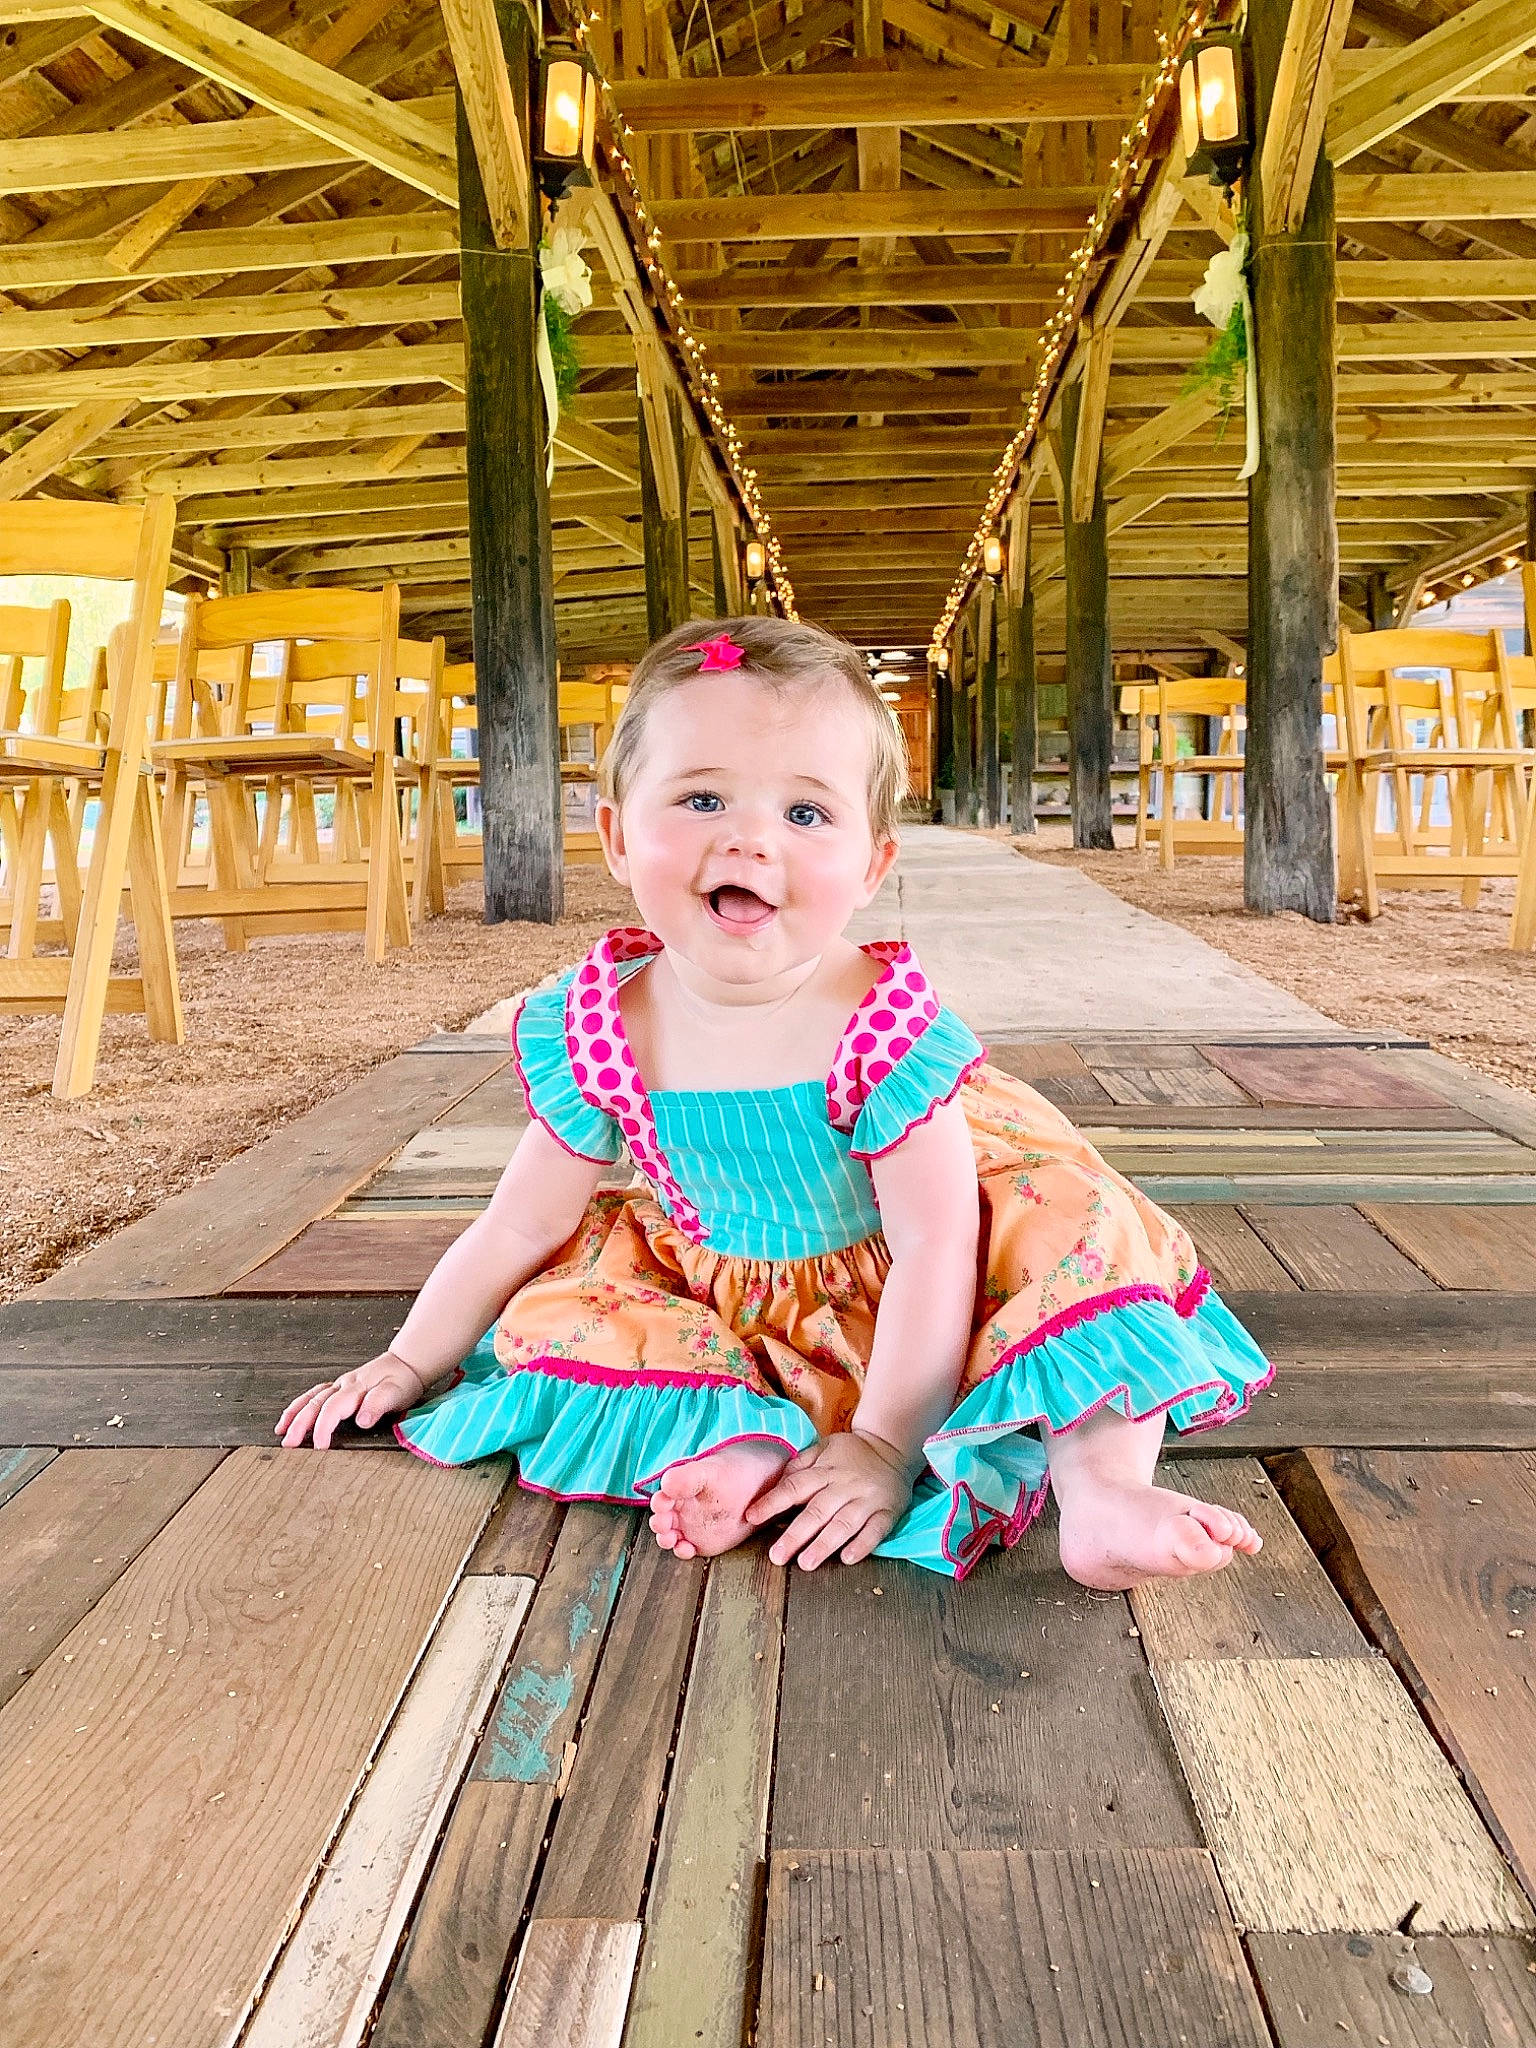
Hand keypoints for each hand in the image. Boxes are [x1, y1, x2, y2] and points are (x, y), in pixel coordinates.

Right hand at [275, 1350, 427, 1449]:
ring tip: (282, 1432)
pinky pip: (314, 1395)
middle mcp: (343, 1385)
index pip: (333, 1408)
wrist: (406, 1364)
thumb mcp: (397, 1392)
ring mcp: (339, 1385)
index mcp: (356, 1388)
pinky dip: (300, 1405)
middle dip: (299, 1424)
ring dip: (294, 1415)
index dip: (323, 1427)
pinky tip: (292, 1416)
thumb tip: (362, 1420)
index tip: (319, 1446)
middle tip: (289, 1444)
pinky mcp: (339, 1387)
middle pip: (315, 1404)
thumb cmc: (402, 1381)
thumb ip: (379, 1404)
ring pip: (311, 1398)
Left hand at [743, 1428, 916, 1568]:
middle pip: (817, 1511)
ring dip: (824, 1544)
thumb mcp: (824, 1447)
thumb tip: (775, 1482)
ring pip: (844, 1524)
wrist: (892, 1447)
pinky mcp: (887, 1512)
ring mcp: (867, 1500)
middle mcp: (845, 1485)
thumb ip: (800, 1464)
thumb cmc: (851, 1453)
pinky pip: (876, 1530)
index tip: (752, 1517)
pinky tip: (847, 1558)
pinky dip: (862, 1545)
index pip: (794, 1486)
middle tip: (777, 1556)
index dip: (772, 1502)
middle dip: (795, 1535)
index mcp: (826, 1470)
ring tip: (806, 1563)